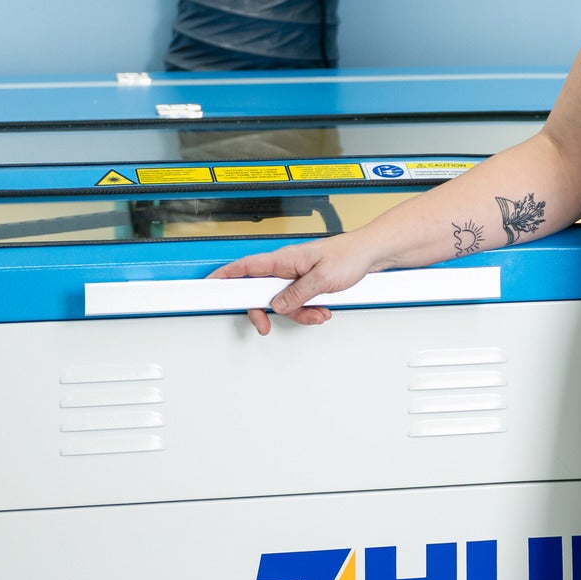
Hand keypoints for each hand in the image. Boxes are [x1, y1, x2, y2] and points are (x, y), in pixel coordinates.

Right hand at [210, 237, 381, 334]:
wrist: (371, 253)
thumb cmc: (350, 255)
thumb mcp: (322, 279)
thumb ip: (297, 294)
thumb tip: (277, 306)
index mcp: (283, 259)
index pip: (244, 268)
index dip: (223, 277)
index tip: (209, 287)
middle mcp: (286, 266)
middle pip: (261, 292)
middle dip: (266, 311)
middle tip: (264, 326)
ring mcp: (296, 275)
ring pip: (283, 301)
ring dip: (298, 313)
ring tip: (317, 314)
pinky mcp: (308, 282)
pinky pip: (299, 301)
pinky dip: (309, 310)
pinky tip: (322, 310)